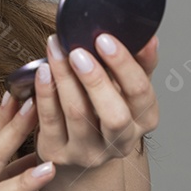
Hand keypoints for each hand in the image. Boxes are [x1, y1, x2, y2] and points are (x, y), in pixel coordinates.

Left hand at [33, 33, 158, 168]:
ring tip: (56, 49)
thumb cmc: (106, 106)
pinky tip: (43, 71)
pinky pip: (50, 120)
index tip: (104, 39)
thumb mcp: (127, 86)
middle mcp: (120, 142)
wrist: (80, 146)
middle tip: (78, 51)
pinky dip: (46, 92)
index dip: (124, 66)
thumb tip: (148, 37)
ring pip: (77, 114)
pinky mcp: (59, 153)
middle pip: (114, 115)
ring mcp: (89, 151)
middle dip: (95, 80)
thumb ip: (139, 63)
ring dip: (64, 77)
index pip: (140, 93)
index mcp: (144, 120)